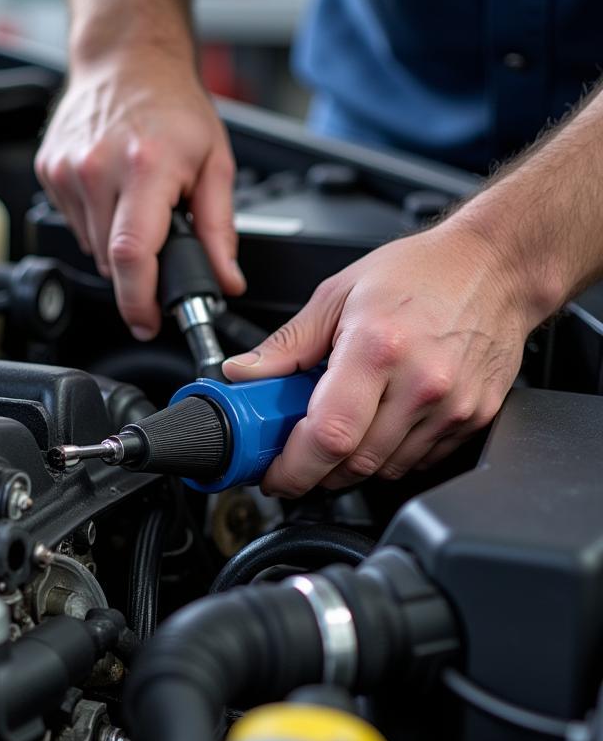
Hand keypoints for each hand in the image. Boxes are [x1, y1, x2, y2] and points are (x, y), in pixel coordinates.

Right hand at [35, 47, 245, 338]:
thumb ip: (220, 230)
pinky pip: (74, 225)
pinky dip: (96, 223)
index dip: (139, 300)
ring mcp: (67, 170)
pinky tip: (112, 191)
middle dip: (137, 270)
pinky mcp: (48, 171)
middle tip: (159, 238)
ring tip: (136, 202)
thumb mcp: (215, 163)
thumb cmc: (172, 105)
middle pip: (111, 260)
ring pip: (91, 247)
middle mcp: (98, 168)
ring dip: (116, 245)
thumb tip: (225, 280)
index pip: (132, 255)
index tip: (148, 320)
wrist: (126, 58)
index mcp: (145, 167)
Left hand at [222, 223, 540, 495]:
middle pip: (355, 463)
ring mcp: (453, 406)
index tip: (273, 474)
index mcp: (378, 348)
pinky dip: (390, 455)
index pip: (328, 436)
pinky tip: (380, 424)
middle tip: (297, 458)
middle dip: (316, 472)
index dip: (293, 468)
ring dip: (351, 465)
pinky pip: (419, 461)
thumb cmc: (421, 272)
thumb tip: (242, 374)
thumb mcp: (337, 295)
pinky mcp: (475, 418)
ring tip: (340, 431)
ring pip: (385, 470)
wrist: (497, 266)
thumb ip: (286, 344)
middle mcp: (421, 382)